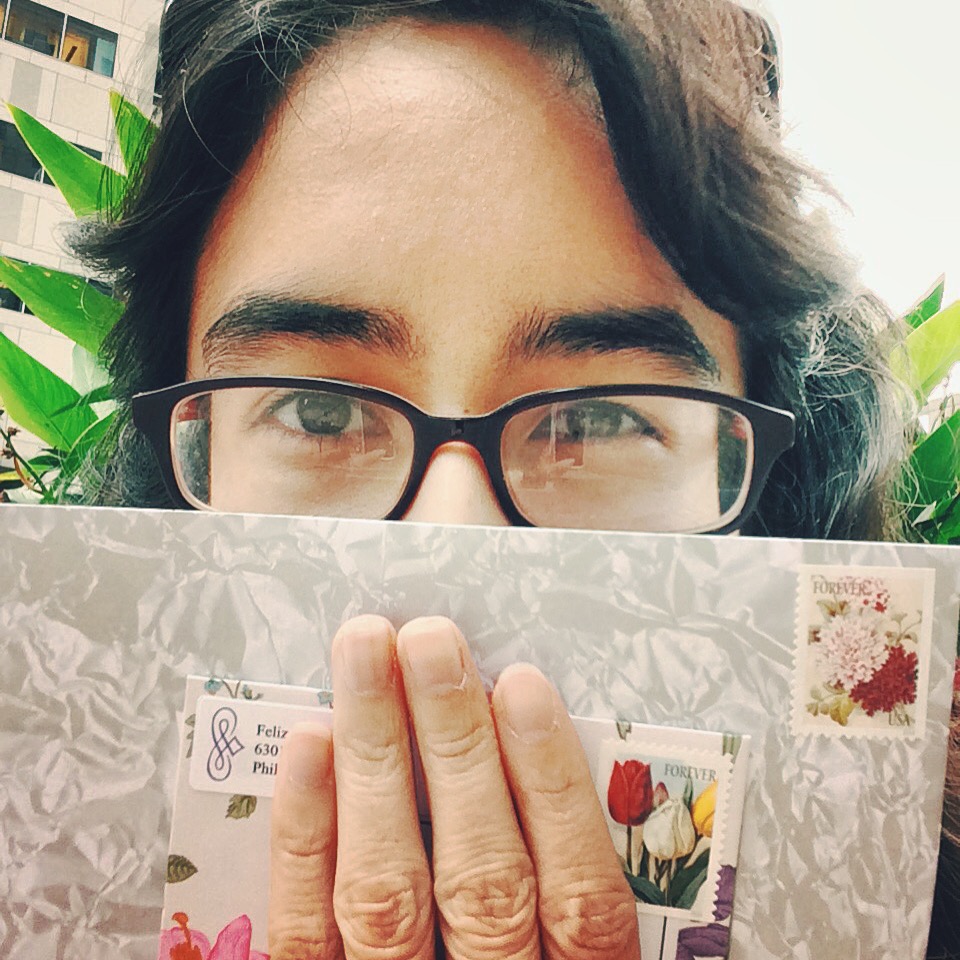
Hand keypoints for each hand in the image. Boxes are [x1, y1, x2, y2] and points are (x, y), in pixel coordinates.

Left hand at [268, 615, 639, 959]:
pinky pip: (301, 933)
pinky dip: (306, 831)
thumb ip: (568, 893)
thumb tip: (542, 760)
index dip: (552, 785)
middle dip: (453, 743)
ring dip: (375, 754)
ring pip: (384, 885)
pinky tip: (311, 745)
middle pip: (480, 875)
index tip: (525, 687)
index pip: (579, 899)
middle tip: (431, 639)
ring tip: (367, 653)